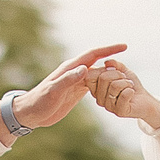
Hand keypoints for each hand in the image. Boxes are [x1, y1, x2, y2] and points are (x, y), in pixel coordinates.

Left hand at [11, 44, 129, 130]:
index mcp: (70, 68)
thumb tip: (85, 68)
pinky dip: (103, 83)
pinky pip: (93, 84)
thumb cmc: (39, 101)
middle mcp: (74, 72)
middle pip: (98, 61)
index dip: (109, 50)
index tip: (124, 46)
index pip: (93, 54)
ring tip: (124, 74)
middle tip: (128, 62)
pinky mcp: (75, 91)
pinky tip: (111, 86)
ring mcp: (75, 81)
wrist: (30, 113)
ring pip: (97, 73)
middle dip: (113, 59)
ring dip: (109, 72)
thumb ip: (69, 79)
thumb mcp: (54, 91)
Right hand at [86, 58, 159, 129]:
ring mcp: (108, 106)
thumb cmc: (130, 84)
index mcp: (95, 89)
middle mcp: (99, 99)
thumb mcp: (122, 70)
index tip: (113, 72)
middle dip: (118, 74)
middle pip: (103, 78)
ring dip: (126, 83)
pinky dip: (131, 90)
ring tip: (129, 86)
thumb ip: (114, 64)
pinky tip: (131, 94)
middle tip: (125, 80)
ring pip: (114, 86)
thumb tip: (107, 62)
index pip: (90, 75)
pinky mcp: (119, 111)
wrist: (144, 99)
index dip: (103, 69)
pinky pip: (124, 95)